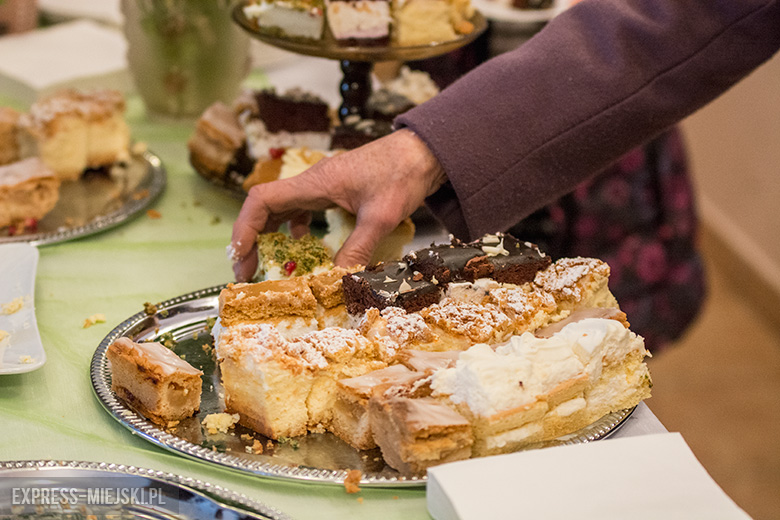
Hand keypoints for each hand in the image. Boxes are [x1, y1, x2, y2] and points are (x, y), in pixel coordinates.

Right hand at [230, 128, 446, 281]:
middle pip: (266, 207)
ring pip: (283, 209)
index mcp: (315, 183)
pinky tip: (304, 245)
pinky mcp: (337, 190)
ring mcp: (324, 185)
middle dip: (253, 239)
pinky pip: (304, 209)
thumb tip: (336, 281)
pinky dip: (296, 229)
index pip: (262, 199)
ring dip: (271, 235)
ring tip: (269, 264)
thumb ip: (357, 249)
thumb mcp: (380, 217)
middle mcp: (313, 182)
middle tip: (248, 272)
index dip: (244, 228)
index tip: (240, 257)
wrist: (425, 151)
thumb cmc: (403, 174)